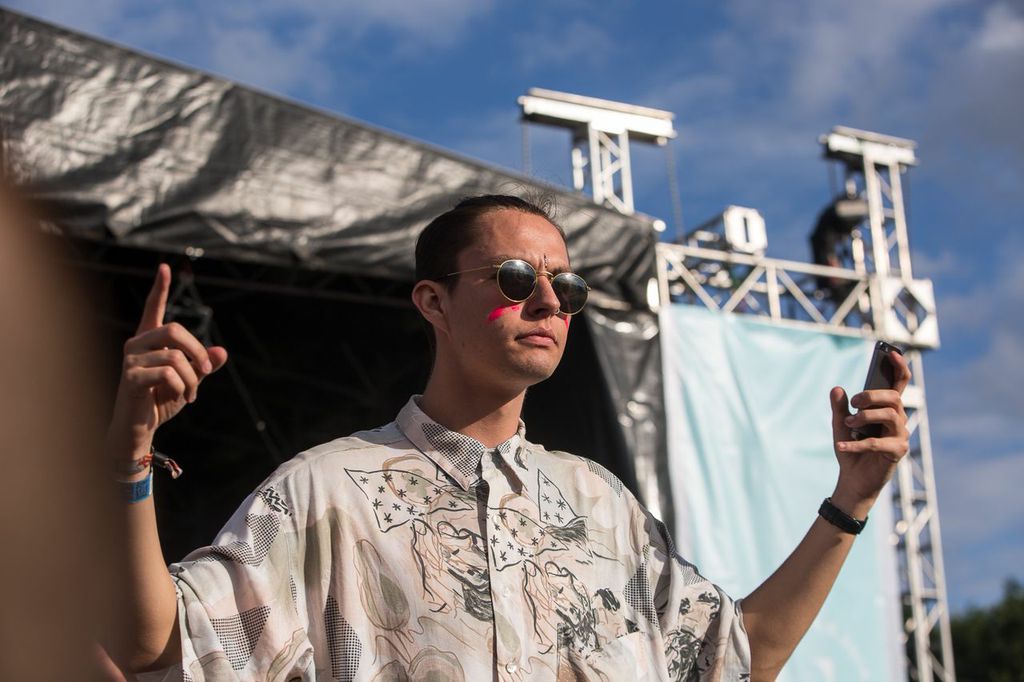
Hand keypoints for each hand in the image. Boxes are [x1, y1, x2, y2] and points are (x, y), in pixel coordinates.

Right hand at [105, 265, 227, 459]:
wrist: (139, 429)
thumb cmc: (160, 403)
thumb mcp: (189, 381)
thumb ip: (203, 366)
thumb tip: (222, 352)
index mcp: (150, 341)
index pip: (154, 309)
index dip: (160, 288)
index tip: (164, 267)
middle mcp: (137, 344)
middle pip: (175, 330)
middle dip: (198, 352)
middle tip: (207, 374)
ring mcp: (131, 359)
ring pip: (176, 356)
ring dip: (193, 378)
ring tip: (191, 394)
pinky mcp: (130, 377)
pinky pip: (168, 373)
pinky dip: (184, 387)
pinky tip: (182, 398)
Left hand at [827, 350, 911, 515]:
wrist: (852, 480)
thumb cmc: (851, 450)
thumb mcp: (841, 426)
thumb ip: (840, 407)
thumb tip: (837, 388)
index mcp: (887, 410)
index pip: (899, 385)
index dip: (899, 368)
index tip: (892, 353)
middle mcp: (898, 420)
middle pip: (894, 398)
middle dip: (872, 395)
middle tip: (854, 403)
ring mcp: (900, 436)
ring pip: (891, 415)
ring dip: (865, 417)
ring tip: (848, 425)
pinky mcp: (897, 452)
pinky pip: (878, 443)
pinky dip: (857, 443)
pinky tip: (841, 445)